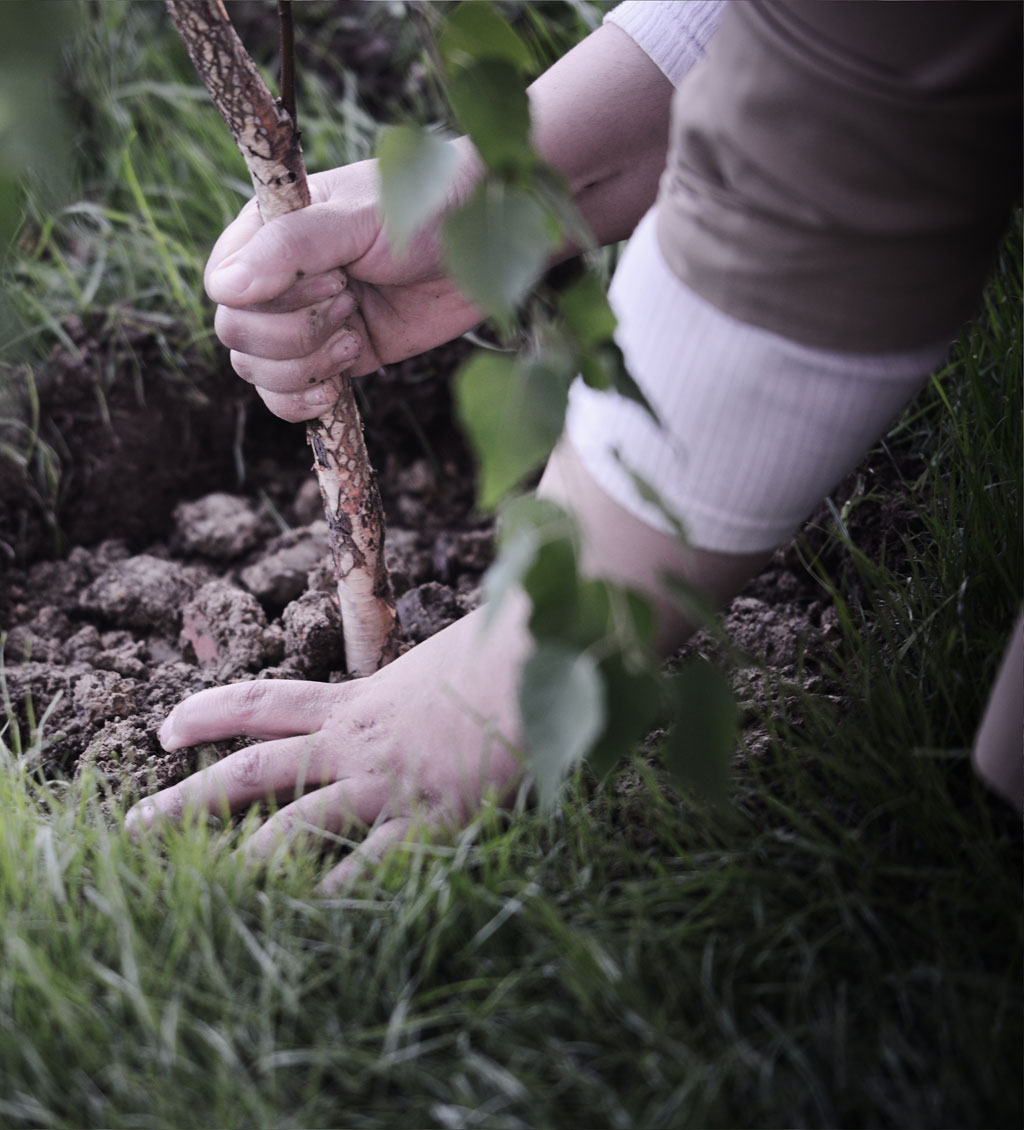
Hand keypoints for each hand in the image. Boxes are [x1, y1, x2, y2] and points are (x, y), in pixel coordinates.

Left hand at [126, 600, 529, 892]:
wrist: (540, 661)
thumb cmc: (498, 651)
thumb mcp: (436, 661)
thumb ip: (408, 681)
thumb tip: (413, 683)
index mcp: (357, 699)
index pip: (265, 700)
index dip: (211, 712)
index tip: (166, 726)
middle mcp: (356, 743)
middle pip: (252, 770)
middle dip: (188, 800)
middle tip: (132, 828)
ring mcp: (385, 784)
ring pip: (292, 827)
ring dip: (238, 862)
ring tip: (193, 894)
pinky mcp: (427, 822)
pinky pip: (364, 871)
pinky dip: (329, 899)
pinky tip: (298, 927)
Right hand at [205, 145, 484, 421]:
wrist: (482, 248)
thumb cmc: (421, 210)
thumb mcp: (355, 219)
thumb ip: (289, 248)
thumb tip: (224, 290)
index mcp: (267, 233)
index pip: (224, 288)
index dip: (268, 302)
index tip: (333, 280)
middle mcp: (278, 282)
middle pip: (237, 336)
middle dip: (292, 334)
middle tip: (350, 303)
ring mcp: (305, 324)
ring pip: (258, 372)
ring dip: (304, 367)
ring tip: (354, 338)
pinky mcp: (335, 360)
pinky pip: (288, 398)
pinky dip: (303, 403)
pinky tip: (334, 389)